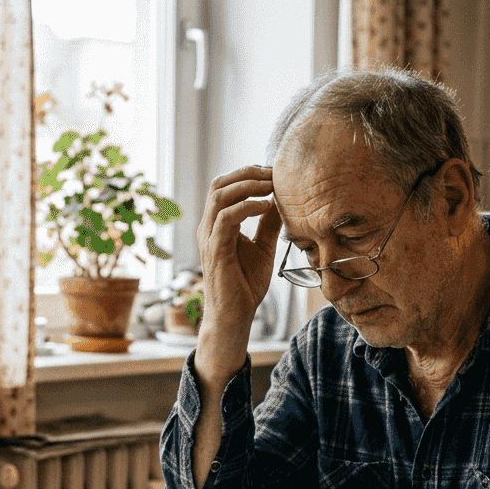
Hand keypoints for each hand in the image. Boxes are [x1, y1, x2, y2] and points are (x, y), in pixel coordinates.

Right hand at [194, 166, 281, 374]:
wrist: (234, 315)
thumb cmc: (245, 285)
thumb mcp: (263, 248)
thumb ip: (268, 225)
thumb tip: (280, 202)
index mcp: (218, 224)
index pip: (226, 186)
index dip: (249, 175)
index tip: (275, 173)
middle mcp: (209, 226)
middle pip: (219, 184)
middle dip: (247, 173)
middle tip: (273, 173)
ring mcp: (209, 237)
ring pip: (220, 195)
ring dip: (248, 185)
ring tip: (271, 185)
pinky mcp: (215, 249)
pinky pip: (226, 218)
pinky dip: (247, 206)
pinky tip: (266, 206)